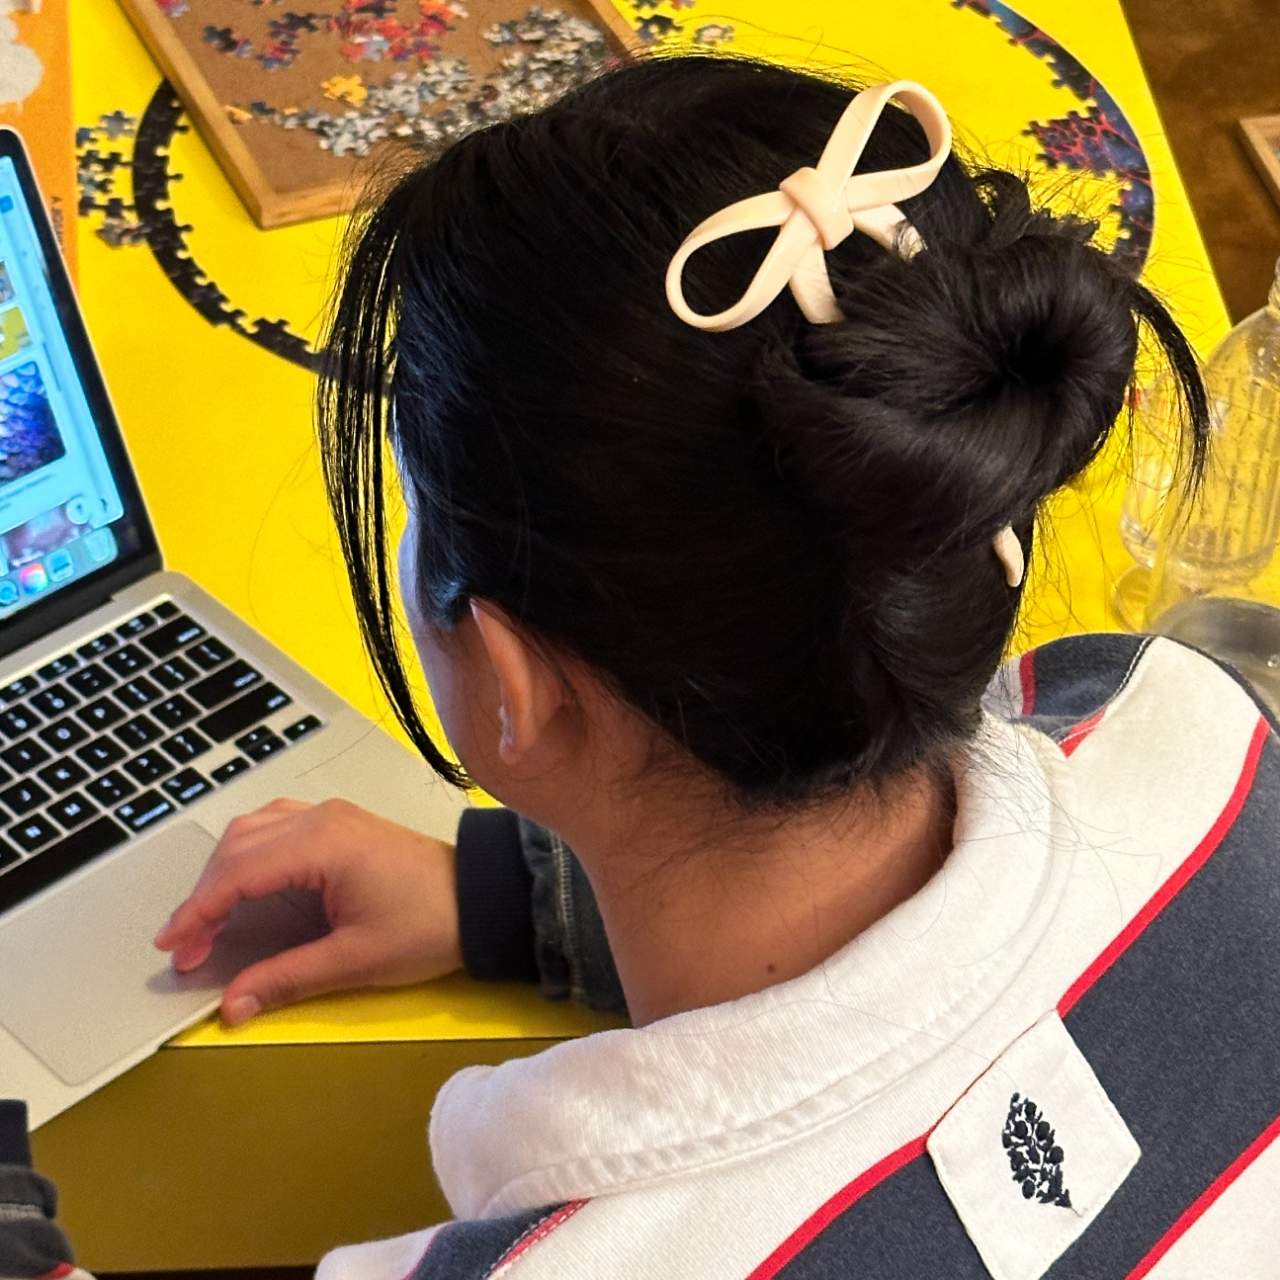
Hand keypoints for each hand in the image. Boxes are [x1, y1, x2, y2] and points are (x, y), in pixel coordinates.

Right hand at [153, 798, 461, 1026]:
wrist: (482, 898)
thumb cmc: (430, 923)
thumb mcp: (356, 959)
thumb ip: (287, 978)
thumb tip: (233, 1004)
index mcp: (323, 844)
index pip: (238, 873)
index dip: (198, 912)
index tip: (174, 948)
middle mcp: (321, 819)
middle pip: (237, 847)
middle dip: (204, 897)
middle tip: (188, 949)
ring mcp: (331, 816)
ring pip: (252, 831)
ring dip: (222, 873)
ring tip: (208, 923)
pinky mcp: (340, 825)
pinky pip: (275, 828)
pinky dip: (247, 856)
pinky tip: (242, 887)